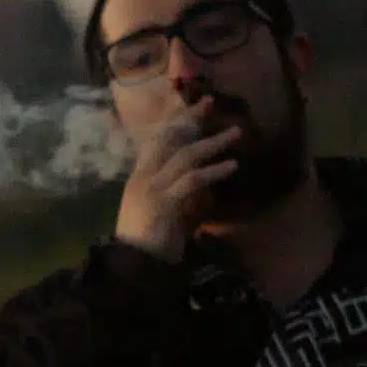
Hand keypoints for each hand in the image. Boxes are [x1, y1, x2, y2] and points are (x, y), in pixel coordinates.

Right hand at [115, 96, 240, 262]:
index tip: (194, 109)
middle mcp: (143, 177)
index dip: (175, 122)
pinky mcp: (165, 203)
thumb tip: (191, 181)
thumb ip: (168, 192)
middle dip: (190, 119)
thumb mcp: (153, 210)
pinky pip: (192, 180)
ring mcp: (153, 188)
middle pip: (168, 138)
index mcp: (138, 177)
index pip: (156, 140)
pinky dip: (214, 171)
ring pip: (184, 156)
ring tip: (235, 133)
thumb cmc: (144, 242)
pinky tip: (231, 166)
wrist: (132, 264)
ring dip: (212, 143)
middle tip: (210, 103)